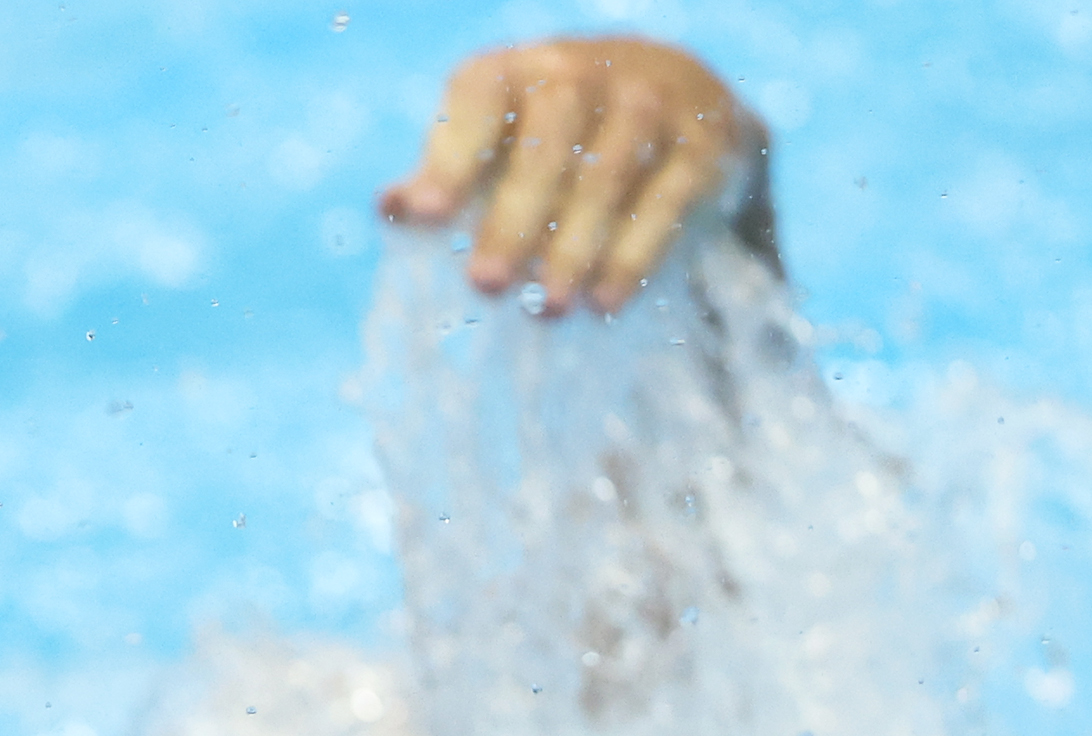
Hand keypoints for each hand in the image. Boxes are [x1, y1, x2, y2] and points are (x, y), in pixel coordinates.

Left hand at [379, 34, 775, 316]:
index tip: (427, 217)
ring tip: (549, 309)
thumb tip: (390, 208)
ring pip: (608, 172)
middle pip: (547, 138)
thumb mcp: (506, 139)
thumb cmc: (564, 136)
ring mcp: (648, 100)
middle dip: (515, 215)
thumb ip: (451, 172)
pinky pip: (667, 197)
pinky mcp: (701, 140)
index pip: (480, 96)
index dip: (452, 154)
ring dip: (575, 246)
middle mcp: (584, 72)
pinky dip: (636, 252)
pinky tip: (606, 300)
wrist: (684, 100)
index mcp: (520, 71)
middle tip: (487, 286)